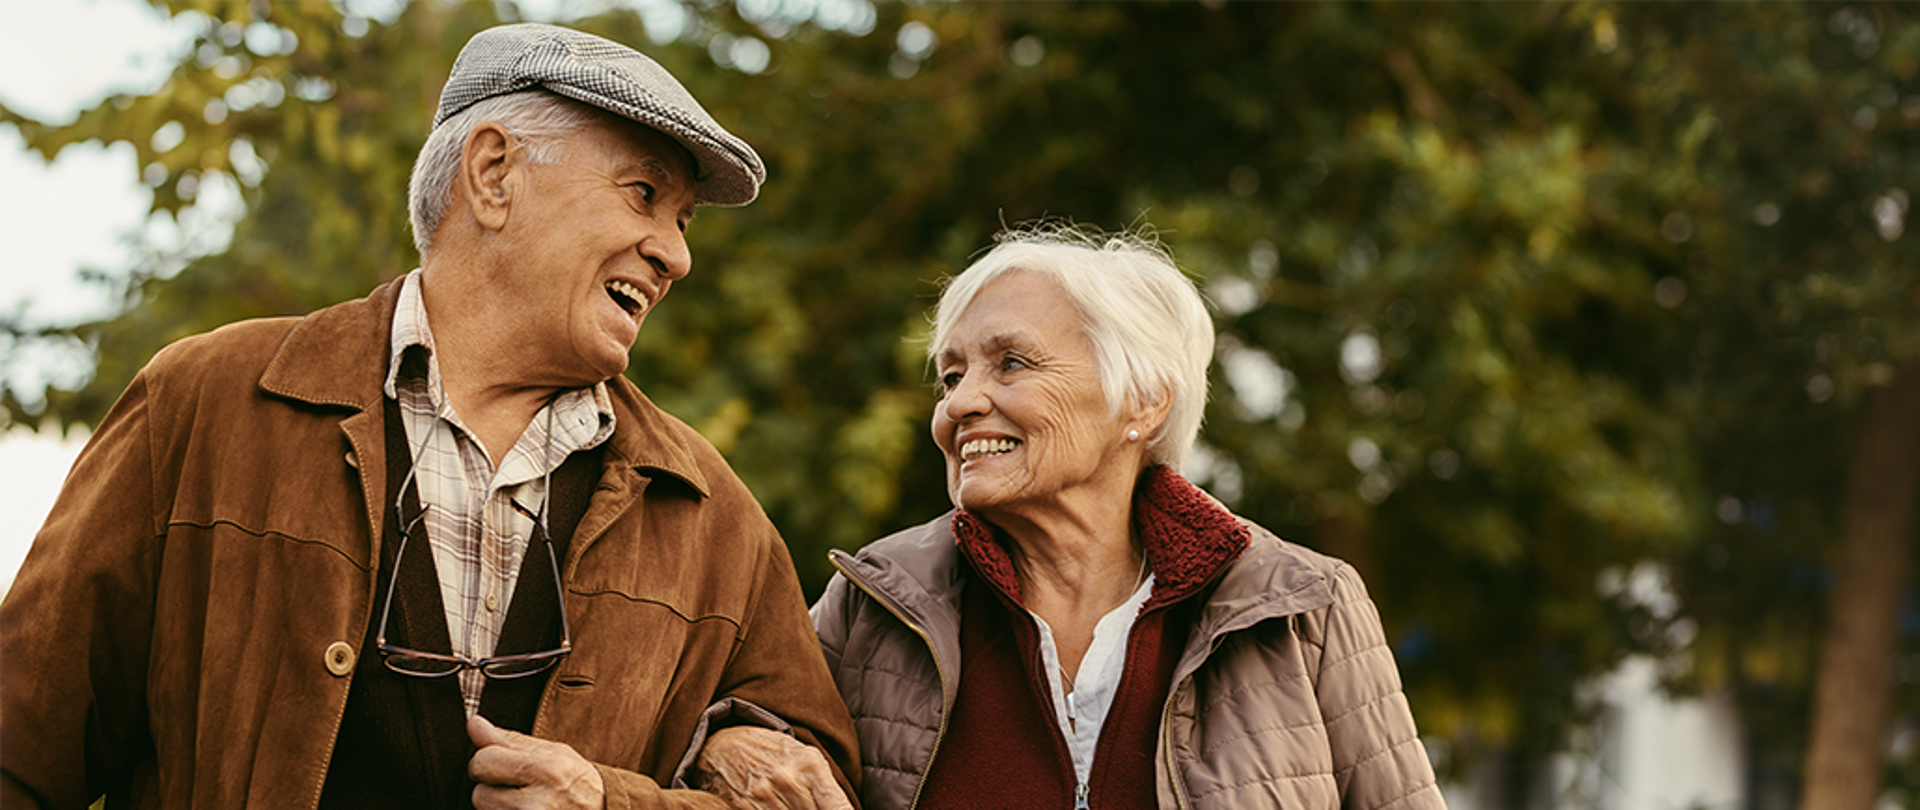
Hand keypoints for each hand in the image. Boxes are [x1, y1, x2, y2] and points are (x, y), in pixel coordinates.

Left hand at [468, 714, 606, 809]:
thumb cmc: (579, 784)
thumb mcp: (553, 753)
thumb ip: (510, 741)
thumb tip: (475, 724)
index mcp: (546, 771)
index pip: (483, 761)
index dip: (488, 762)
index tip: (502, 765)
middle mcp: (537, 804)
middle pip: (479, 793)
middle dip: (493, 790)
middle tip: (521, 790)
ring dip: (499, 808)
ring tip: (527, 805)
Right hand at [691, 726, 852, 809]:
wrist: (720, 745)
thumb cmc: (766, 749)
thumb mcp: (801, 754)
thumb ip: (822, 782)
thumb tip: (841, 809)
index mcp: (809, 762)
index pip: (837, 805)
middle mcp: (788, 779)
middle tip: (808, 805)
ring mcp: (765, 794)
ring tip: (790, 803)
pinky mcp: (744, 807)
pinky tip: (776, 806)